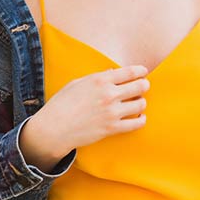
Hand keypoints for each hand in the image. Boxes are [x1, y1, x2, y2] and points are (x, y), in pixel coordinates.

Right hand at [30, 65, 149, 156]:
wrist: (55, 128)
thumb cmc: (62, 103)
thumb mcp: (77, 83)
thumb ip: (97, 77)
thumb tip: (112, 72)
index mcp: (100, 80)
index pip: (129, 72)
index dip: (140, 71)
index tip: (143, 72)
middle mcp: (108, 94)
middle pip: (140, 86)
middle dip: (144, 85)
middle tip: (144, 86)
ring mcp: (112, 112)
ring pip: (141, 105)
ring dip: (141, 102)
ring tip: (138, 103)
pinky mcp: (112, 128)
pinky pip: (136, 124)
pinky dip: (141, 120)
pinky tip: (138, 117)